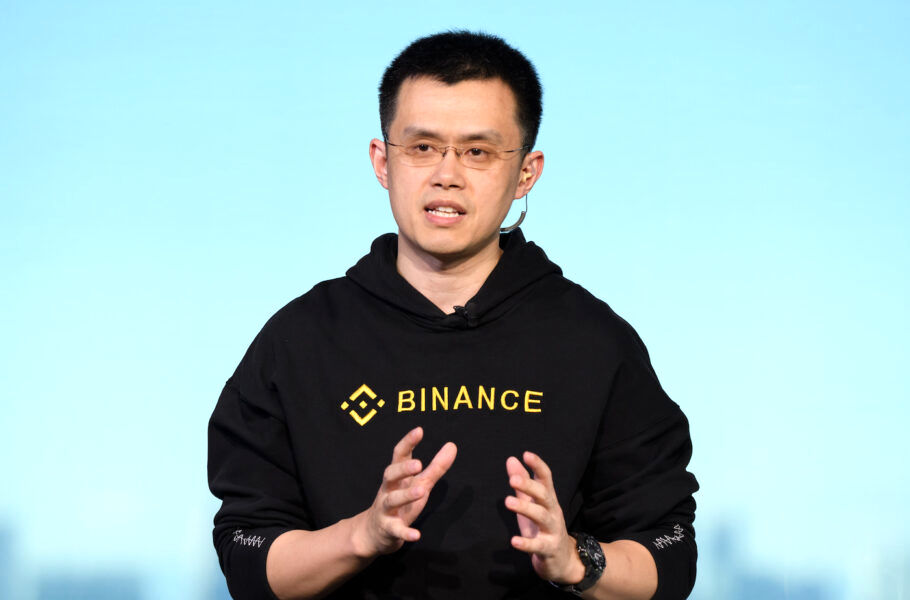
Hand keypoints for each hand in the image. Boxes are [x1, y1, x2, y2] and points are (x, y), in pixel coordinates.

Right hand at [352, 427, 456, 556]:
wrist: (374, 533)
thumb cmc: (400, 503)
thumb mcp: (419, 483)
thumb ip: (436, 466)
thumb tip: (452, 445)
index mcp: (397, 477)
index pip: (399, 456)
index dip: (408, 443)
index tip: (419, 430)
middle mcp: (388, 490)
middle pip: (390, 475)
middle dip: (402, 469)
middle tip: (418, 464)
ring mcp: (386, 510)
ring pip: (392, 500)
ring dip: (405, 496)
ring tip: (421, 491)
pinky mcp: (388, 529)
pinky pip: (396, 530)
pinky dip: (405, 533)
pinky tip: (416, 535)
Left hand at [505, 452, 584, 584]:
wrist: (563, 560)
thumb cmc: (542, 528)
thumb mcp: (531, 504)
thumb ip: (522, 483)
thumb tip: (511, 459)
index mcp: (548, 500)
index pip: (546, 479)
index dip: (538, 466)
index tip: (526, 454)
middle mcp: (553, 512)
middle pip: (544, 495)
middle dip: (529, 486)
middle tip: (512, 479)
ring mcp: (553, 530)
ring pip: (542, 516)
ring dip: (525, 508)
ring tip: (508, 501)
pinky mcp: (549, 549)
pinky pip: (538, 545)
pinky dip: (526, 543)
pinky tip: (514, 541)